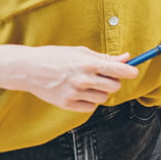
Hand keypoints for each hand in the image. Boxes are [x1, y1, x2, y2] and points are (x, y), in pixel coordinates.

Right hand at [9, 45, 138, 112]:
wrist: (28, 69)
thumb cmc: (55, 57)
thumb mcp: (80, 52)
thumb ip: (105, 57)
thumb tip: (126, 58)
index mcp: (89, 64)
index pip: (120, 71)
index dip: (130, 71)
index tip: (132, 71)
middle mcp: (83, 79)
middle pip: (115, 86)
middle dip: (113, 82)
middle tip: (104, 77)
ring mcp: (75, 93)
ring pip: (104, 97)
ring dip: (100, 91)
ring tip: (88, 84)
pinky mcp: (67, 104)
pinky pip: (91, 107)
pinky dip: (89, 101)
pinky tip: (80, 92)